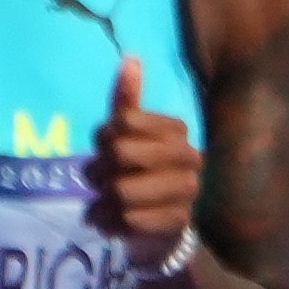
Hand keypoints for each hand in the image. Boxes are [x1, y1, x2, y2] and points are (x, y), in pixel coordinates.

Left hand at [91, 55, 205, 272]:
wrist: (161, 231)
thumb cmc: (139, 174)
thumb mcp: (129, 135)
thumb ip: (127, 100)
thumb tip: (131, 57)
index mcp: (178, 131)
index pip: (123, 122)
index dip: (103, 138)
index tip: (107, 149)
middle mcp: (190, 158)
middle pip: (120, 154)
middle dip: (98, 171)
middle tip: (99, 181)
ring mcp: (187, 191)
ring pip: (121, 190)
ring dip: (101, 201)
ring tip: (104, 205)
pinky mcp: (178, 224)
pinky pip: (127, 220)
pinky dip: (108, 224)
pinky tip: (110, 223)